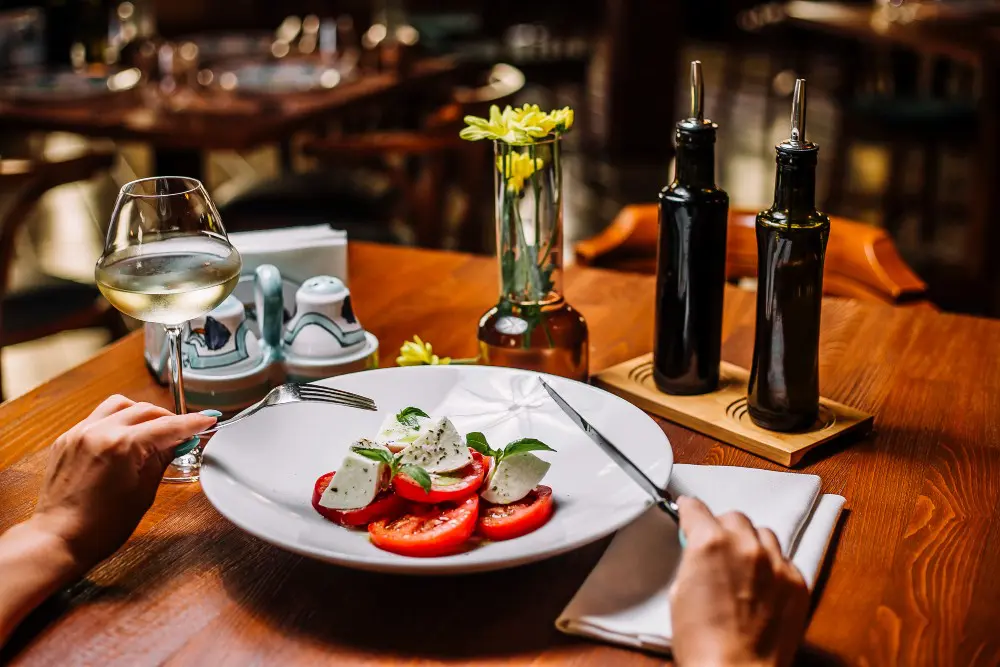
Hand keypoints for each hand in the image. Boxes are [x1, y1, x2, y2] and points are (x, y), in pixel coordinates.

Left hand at [28, 395, 215, 574]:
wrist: (58, 539)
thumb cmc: (99, 526)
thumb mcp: (143, 492)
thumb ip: (161, 459)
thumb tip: (178, 442)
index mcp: (121, 446)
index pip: (167, 426)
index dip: (192, 423)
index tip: (207, 419)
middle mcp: (98, 432)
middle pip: (145, 410)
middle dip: (168, 419)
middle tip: (183, 432)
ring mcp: (79, 433)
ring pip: (119, 405)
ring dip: (141, 413)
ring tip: (152, 431)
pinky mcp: (67, 440)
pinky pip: (98, 417)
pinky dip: (117, 421)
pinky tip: (125, 438)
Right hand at [669, 496, 809, 666]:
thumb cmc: (702, 642)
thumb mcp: (680, 592)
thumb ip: (693, 560)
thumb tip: (698, 551)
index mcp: (710, 543)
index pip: (697, 509)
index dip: (689, 511)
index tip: (688, 512)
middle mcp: (746, 546)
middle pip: (734, 518)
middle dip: (722, 529)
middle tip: (716, 548)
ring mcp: (776, 564)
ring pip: (763, 534)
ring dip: (750, 544)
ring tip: (743, 568)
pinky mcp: (797, 583)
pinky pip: (784, 561)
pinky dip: (772, 568)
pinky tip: (762, 588)